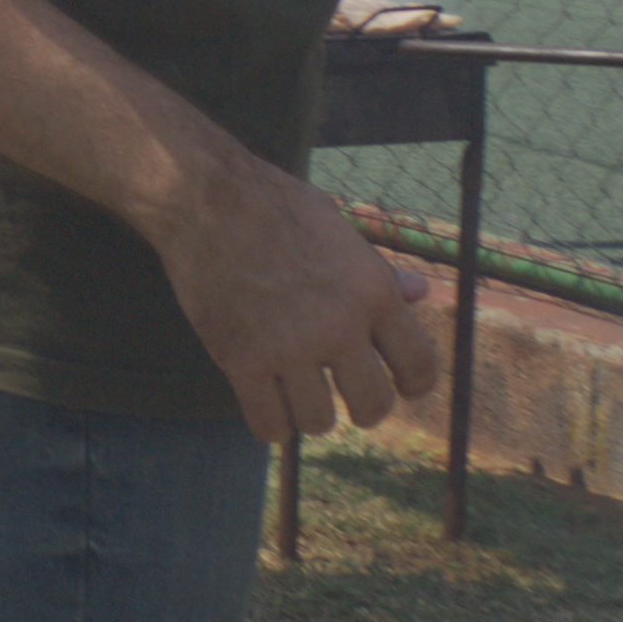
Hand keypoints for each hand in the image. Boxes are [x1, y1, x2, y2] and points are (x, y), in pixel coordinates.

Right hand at [155, 149, 438, 443]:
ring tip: (296, 392)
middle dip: (363, 407)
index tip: (398, 385)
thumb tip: (420, 293)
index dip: (412, 383)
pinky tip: (266, 402)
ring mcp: (289, 347)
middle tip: (344, 394)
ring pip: (319, 421)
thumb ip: (378, 270)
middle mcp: (339, 325)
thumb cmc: (273, 205)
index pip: (419, 366)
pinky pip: (269, 424)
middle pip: (372, 404)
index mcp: (372, 291)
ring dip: (311, 412)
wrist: (202, 197)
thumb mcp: (337, 229)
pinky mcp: (241, 360)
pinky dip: (272, 423)